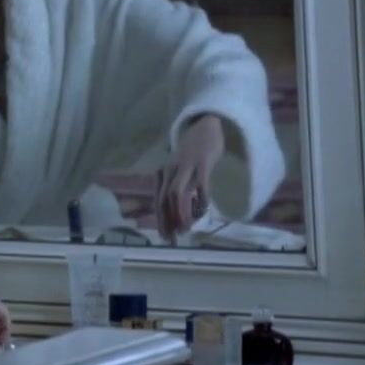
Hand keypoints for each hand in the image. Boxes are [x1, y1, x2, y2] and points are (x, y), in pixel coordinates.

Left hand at [156, 115, 225, 240]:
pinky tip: (204, 210)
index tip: (165, 237)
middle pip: (164, 199)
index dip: (161, 220)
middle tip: (173, 238)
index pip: (158, 200)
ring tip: (186, 228)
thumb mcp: (180, 169)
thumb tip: (179, 212)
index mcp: (164, 173)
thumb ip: (178, 187)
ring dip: (181, 212)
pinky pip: (200, 184)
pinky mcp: (203, 163)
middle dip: (167, 220)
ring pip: (178, 193)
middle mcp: (171, 170)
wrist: (205, 126)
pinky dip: (201, 199)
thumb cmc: (193, 152)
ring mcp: (186, 166)